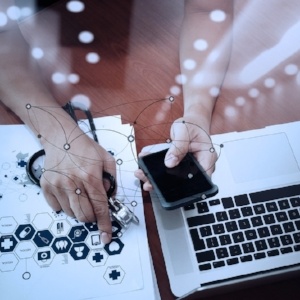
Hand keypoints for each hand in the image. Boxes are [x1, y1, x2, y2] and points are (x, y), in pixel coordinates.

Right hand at [40, 127, 115, 244]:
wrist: (61, 138)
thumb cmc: (86, 148)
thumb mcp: (106, 159)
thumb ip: (112, 180)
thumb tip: (110, 198)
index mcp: (90, 176)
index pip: (100, 207)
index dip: (104, 224)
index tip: (106, 236)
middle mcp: (72, 183)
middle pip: (84, 215)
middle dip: (92, 216)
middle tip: (93, 204)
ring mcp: (57, 186)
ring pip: (71, 213)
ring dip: (79, 209)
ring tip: (80, 193)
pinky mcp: (46, 186)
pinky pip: (57, 208)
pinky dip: (66, 205)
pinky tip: (69, 191)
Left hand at [135, 113, 216, 190]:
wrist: (191, 122)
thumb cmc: (192, 125)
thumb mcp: (184, 132)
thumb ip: (178, 147)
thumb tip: (169, 163)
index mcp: (206, 158)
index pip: (200, 178)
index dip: (186, 185)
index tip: (168, 185)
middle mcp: (198, 166)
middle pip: (184, 181)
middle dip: (165, 184)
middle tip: (148, 183)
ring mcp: (188, 167)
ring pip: (173, 178)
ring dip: (157, 177)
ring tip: (142, 174)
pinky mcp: (179, 165)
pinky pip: (168, 170)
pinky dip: (155, 169)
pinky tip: (144, 165)